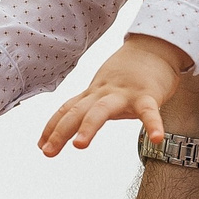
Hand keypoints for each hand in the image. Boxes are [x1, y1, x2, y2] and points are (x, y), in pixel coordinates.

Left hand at [37, 35, 187, 155]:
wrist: (154, 46)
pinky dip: (153, 125)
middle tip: (48, 152)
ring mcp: (125, 93)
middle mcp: (104, 92)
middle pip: (77, 111)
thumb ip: (91, 105)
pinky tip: (158, 139)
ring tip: (79, 145)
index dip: (52, 127)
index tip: (41, 145)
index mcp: (94, 93)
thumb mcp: (104, 88)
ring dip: (88, 126)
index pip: (67, 109)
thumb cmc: (130, 73)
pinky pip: (149, 111)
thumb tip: (73, 126)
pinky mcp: (148, 94)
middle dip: (60, 131)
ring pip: (102, 109)